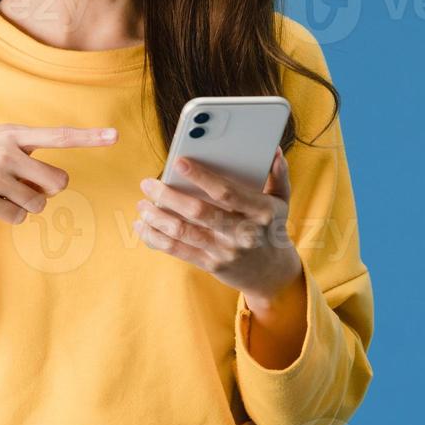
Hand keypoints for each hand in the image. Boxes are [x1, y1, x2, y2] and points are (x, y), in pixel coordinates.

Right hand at [0, 123, 117, 225]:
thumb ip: (24, 151)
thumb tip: (56, 182)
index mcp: (12, 134)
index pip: (58, 135)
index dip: (89, 137)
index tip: (115, 135)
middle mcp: (7, 153)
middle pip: (58, 183)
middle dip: (46, 190)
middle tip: (22, 184)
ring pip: (38, 204)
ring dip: (25, 204)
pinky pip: (18, 217)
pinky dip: (8, 214)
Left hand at [133, 148, 301, 307]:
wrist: (271, 273)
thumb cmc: (271, 228)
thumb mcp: (282, 201)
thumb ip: (278, 175)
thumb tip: (274, 151)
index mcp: (261, 212)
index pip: (226, 192)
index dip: (201, 177)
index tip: (178, 162)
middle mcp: (243, 233)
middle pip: (199, 212)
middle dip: (168, 196)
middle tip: (148, 183)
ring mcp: (226, 251)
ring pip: (183, 232)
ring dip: (157, 217)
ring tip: (142, 205)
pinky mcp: (211, 265)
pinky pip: (178, 251)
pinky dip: (156, 239)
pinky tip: (143, 227)